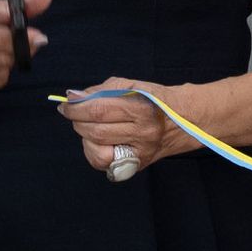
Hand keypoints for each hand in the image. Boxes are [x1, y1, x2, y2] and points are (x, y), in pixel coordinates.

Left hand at [59, 80, 196, 172]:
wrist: (185, 120)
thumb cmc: (155, 100)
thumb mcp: (132, 86)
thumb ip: (102, 90)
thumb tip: (74, 97)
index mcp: (142, 109)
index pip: (99, 110)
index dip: (76, 107)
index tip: (66, 104)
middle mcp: (143, 133)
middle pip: (95, 131)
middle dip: (77, 121)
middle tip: (75, 113)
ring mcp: (140, 152)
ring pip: (97, 150)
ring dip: (84, 136)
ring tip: (89, 126)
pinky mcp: (137, 165)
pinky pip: (104, 163)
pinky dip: (94, 151)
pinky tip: (99, 140)